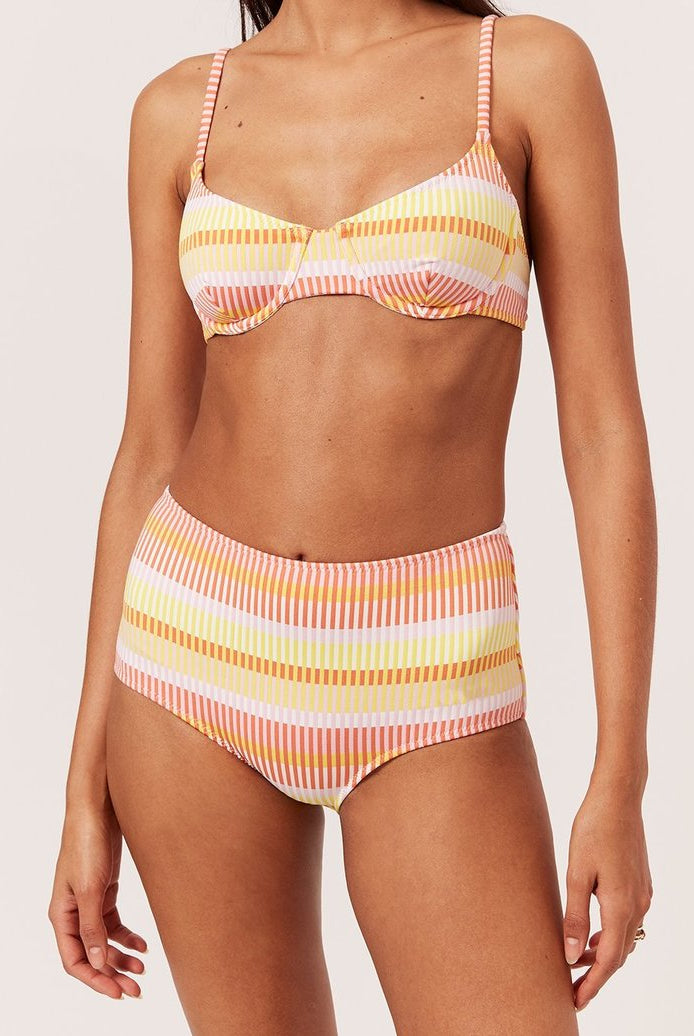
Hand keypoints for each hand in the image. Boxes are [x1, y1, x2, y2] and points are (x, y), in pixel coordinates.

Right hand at [48, 796, 146, 999]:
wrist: (98, 810)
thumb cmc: (87, 844)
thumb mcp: (91, 888)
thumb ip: (93, 927)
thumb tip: (96, 963)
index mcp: (61, 916)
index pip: (75, 961)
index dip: (95, 980)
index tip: (117, 993)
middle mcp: (73, 913)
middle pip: (91, 955)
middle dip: (112, 974)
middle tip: (135, 989)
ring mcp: (89, 902)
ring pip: (104, 941)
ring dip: (121, 957)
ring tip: (142, 970)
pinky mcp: (104, 891)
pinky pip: (114, 923)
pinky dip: (127, 937)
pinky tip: (143, 945)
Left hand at [563, 780, 652, 1011]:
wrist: (618, 797)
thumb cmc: (594, 829)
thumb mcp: (576, 872)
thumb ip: (574, 916)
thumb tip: (571, 955)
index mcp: (620, 906)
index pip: (609, 960)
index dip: (593, 985)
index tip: (576, 1002)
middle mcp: (637, 905)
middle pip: (619, 954)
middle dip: (596, 975)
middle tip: (571, 989)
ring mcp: (641, 894)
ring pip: (623, 938)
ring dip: (603, 954)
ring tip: (575, 961)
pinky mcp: (639, 884)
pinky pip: (627, 921)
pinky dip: (610, 934)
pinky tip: (591, 931)